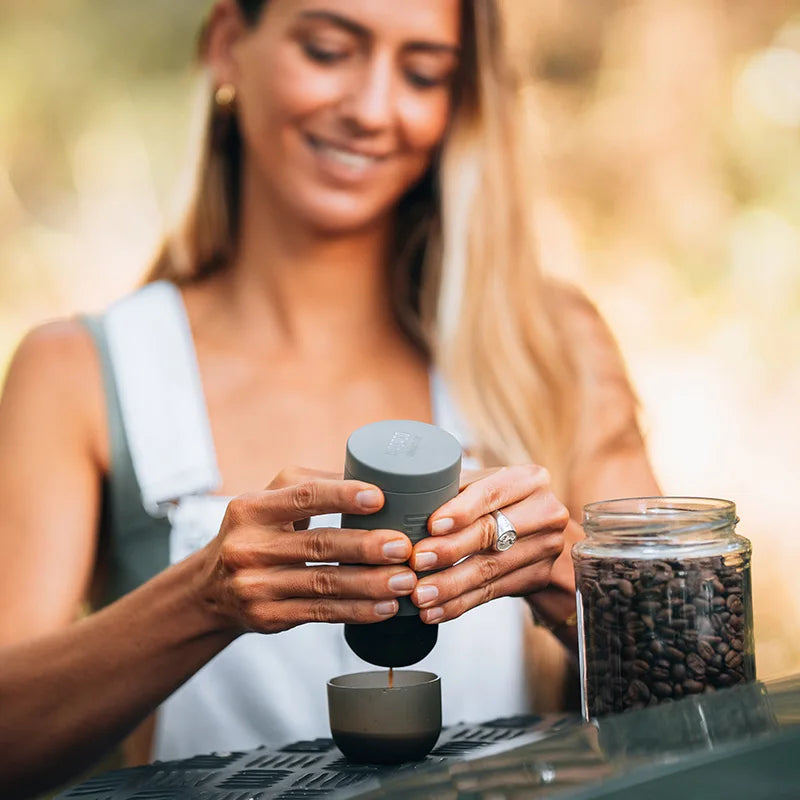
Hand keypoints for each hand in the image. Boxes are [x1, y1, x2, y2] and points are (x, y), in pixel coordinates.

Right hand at [196, 467, 416, 634]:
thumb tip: (375, 474)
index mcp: (254, 507)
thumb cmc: (257, 533)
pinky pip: (320, 612)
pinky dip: (357, 610)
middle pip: (319, 544)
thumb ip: (314, 486)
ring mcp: (255, 584)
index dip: (343, 495)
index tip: (380, 497)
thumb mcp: (270, 502)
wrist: (211, 588)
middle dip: (367, 546)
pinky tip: (386, 607)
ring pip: (324, 583)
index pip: (303, 495)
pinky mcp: (266, 617)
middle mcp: (249, 545)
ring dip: (371, 583)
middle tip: (405, 546)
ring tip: (406, 580)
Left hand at [409, 465, 568, 623]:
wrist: (536, 533)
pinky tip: (434, 611)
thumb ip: (452, 488)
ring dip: (450, 585)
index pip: (491, 493)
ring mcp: (545, 547)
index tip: (432, 525)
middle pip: (491, 533)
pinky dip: (458, 604)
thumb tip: (404, 499)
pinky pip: (491, 593)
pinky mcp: (537, 578)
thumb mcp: (480, 485)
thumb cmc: (493, 502)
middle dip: (450, 550)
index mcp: (528, 479)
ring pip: (490, 568)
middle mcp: (544, 511)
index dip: (461, 510)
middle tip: (416, 561)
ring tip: (419, 594)